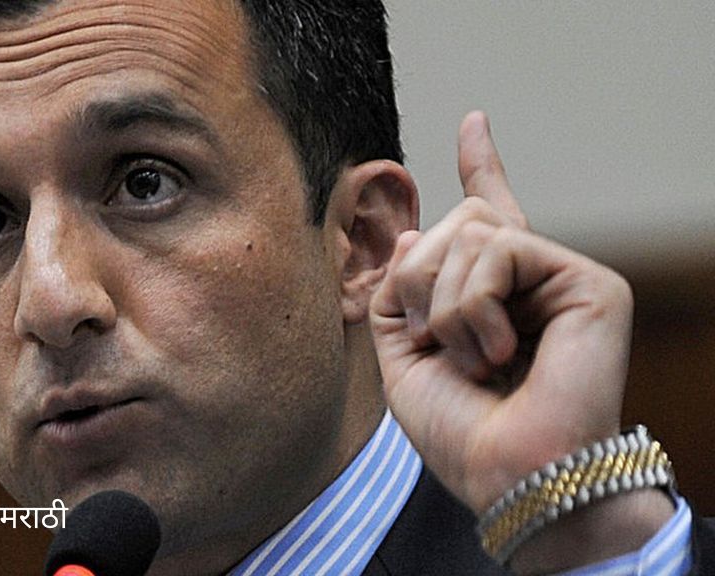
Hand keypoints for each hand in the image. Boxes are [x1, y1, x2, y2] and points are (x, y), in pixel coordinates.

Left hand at [370, 112, 669, 568]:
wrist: (506, 473)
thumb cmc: (459, 430)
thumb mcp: (402, 357)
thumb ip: (398, 292)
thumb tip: (412, 232)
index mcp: (491, 293)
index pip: (488, 215)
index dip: (481, 167)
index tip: (474, 122)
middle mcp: (530, 279)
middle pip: (456, 221)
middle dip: (417, 278)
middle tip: (427, 338)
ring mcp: (561, 278)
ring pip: (471, 231)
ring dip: (442, 302)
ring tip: (471, 358)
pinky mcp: (588, 282)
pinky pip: (500, 248)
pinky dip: (472, 302)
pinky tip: (498, 350)